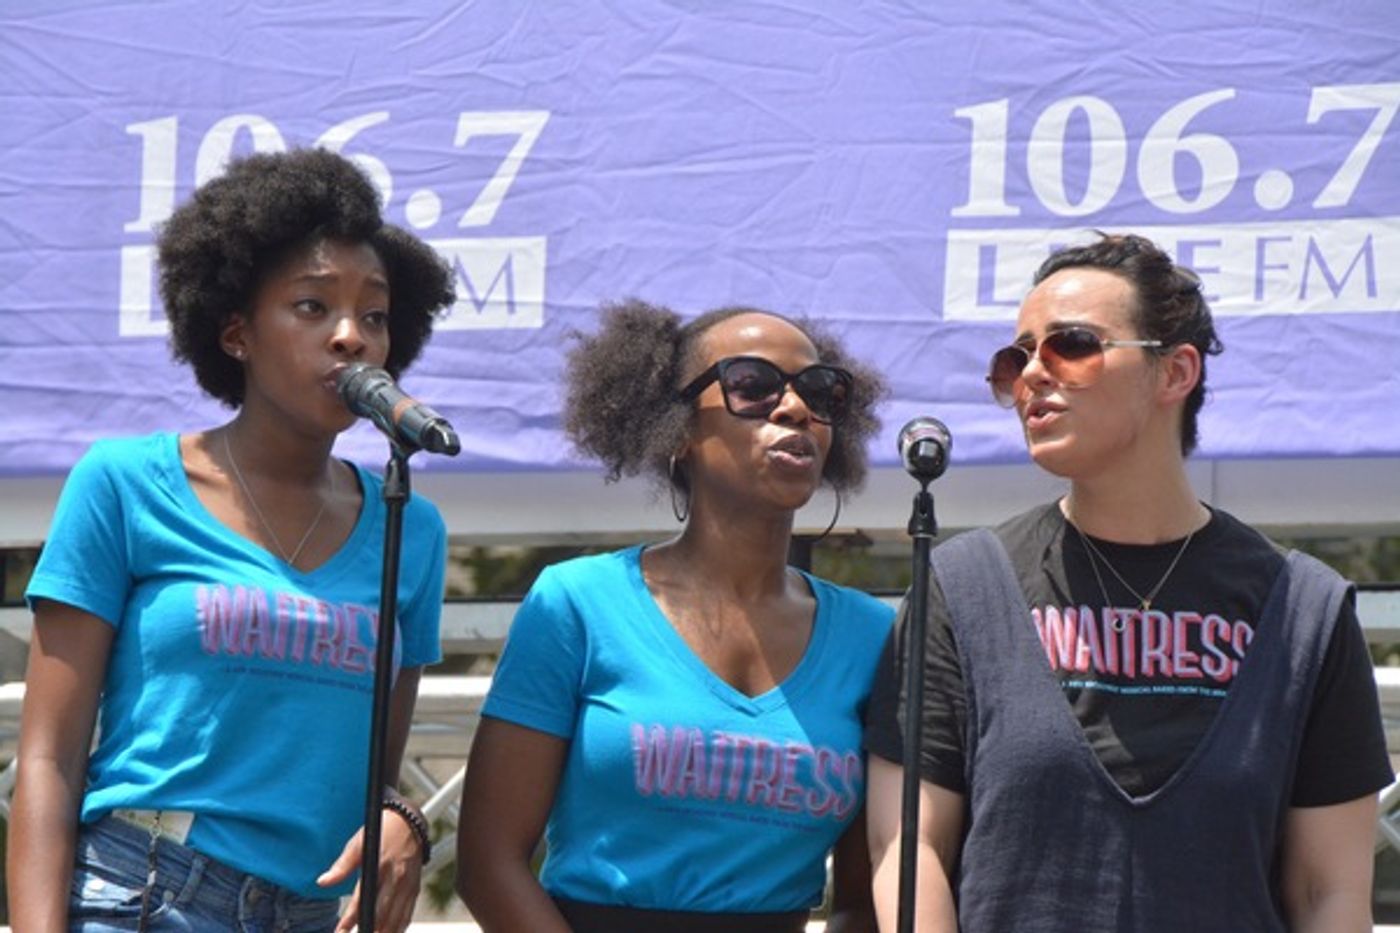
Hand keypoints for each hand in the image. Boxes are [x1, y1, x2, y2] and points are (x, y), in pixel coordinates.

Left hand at [317, 808, 423, 931]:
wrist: (410, 821)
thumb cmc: (382, 831)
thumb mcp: (358, 843)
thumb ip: (342, 866)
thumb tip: (322, 882)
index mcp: (380, 866)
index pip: (362, 900)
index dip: (350, 920)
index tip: (340, 931)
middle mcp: (396, 879)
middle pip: (381, 915)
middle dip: (369, 931)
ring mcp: (408, 886)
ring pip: (396, 920)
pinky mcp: (415, 888)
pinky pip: (407, 915)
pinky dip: (397, 929)